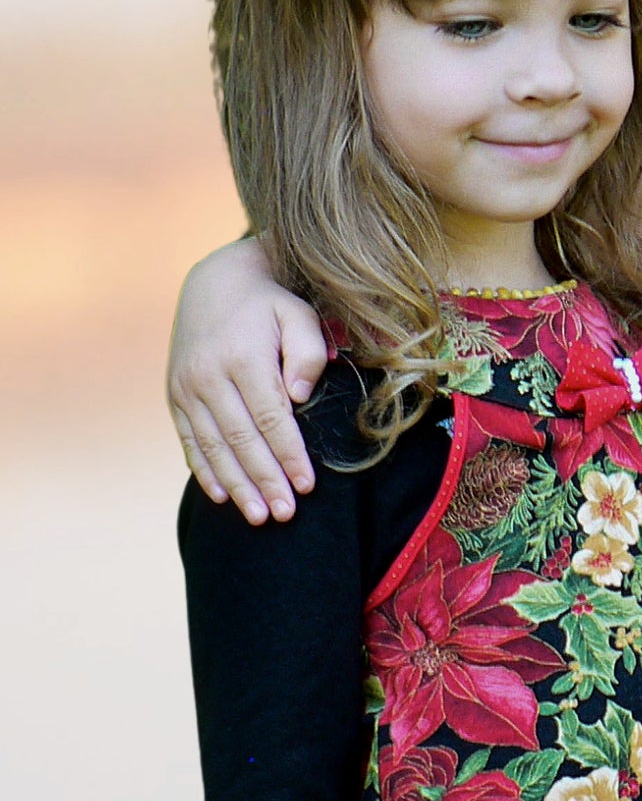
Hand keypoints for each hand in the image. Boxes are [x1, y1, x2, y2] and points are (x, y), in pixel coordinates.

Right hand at [166, 237, 327, 522]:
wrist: (216, 283)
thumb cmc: (270, 305)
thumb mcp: (298, 314)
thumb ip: (307, 351)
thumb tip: (301, 397)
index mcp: (242, 357)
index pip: (271, 418)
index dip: (289, 455)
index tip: (308, 486)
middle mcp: (207, 375)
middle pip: (241, 439)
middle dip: (264, 480)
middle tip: (285, 514)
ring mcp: (186, 387)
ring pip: (213, 446)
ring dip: (236, 485)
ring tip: (259, 517)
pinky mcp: (175, 395)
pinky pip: (190, 439)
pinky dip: (204, 470)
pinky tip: (222, 496)